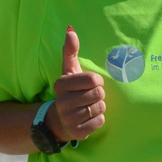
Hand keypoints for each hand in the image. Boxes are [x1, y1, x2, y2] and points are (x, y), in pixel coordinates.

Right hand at [50, 26, 105, 141]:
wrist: (60, 120)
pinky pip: (100, 121)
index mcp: (60, 85)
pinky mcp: (78, 132)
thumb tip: (70, 30)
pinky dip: (99, 119)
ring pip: (100, 108)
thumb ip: (70, 51)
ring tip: (88, 107)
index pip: (93, 79)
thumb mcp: (68, 71)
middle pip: (98, 94)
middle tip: (89, 97)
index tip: (90, 84)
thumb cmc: (70, 91)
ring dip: (99, 107)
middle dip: (98, 95)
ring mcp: (69, 118)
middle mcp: (62, 102)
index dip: (96, 81)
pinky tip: (88, 118)